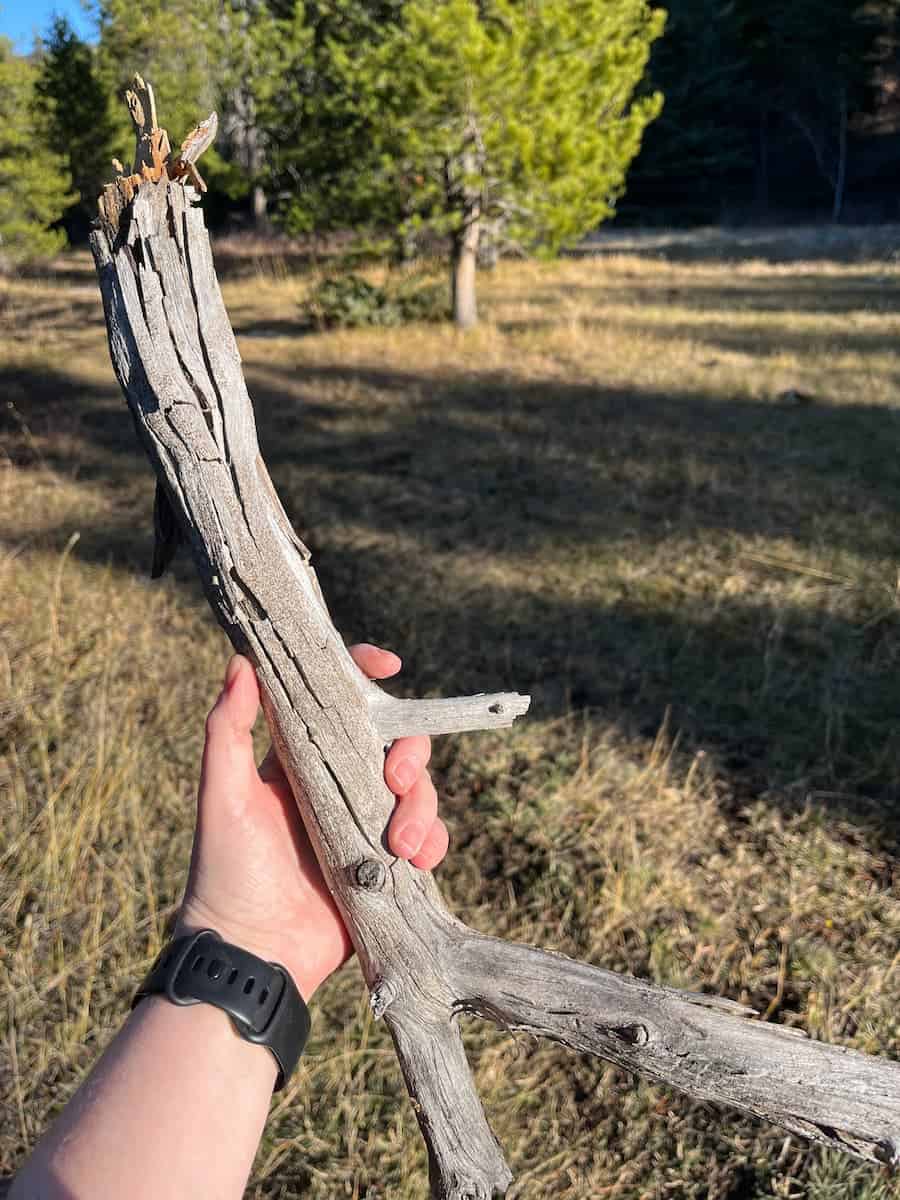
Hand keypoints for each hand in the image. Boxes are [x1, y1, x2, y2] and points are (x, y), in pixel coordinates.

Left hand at [176, 644, 448, 998]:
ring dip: (421, 806)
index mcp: (301, 761)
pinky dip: (433, 841)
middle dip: (409, 751)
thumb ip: (227, 730)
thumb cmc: (226, 870)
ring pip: (416, 791)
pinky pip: (428, 839)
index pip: (338, 705)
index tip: (388, 665)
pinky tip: (416, 860)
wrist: (252, 952)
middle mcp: (338, 786)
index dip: (366, 677)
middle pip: (393, 744)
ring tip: (403, 843)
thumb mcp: (223, 794)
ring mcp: (366, 825)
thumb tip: (240, 662)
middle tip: (396, 776)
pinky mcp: (386, 864)